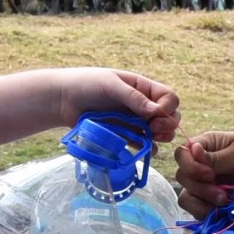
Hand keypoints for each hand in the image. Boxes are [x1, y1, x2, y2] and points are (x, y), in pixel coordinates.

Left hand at [49, 67, 179, 144]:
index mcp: (143, 87)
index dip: (167, 108)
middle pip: (170, 117)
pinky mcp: (125, 135)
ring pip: (160, 133)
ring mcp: (135, 121)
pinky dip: (147, 149)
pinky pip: (143, 145)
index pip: (169, 98)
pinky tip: (142, 149)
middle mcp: (143, 105)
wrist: (63, 100)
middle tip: (154, 130)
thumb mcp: (110, 85)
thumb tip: (156, 111)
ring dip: (161, 138)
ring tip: (150, 139)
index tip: (155, 116)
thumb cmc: (86, 84)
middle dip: (167, 125)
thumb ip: (133, 98)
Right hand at [173, 130, 233, 214]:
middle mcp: (200, 166)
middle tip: (222, 194)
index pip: (182, 154)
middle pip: (182, 177)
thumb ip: (216, 157)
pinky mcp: (209, 203)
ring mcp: (204, 186)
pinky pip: (195, 211)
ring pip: (186, 196)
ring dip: (202, 203)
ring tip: (225, 202)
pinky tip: (223, 211)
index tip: (210, 175)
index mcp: (206, 146)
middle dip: (200, 188)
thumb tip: (192, 150)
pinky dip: (206, 213)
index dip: (190, 166)